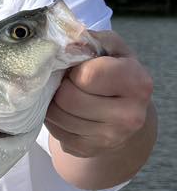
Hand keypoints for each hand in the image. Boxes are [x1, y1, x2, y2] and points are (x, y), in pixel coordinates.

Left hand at [45, 30, 153, 158]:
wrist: (124, 113)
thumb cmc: (114, 73)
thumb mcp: (111, 49)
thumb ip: (90, 39)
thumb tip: (64, 43)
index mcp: (137, 83)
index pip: (87, 76)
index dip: (75, 69)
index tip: (79, 68)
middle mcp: (129, 116)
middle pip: (67, 98)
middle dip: (61, 86)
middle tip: (67, 82)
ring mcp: (109, 138)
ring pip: (57, 116)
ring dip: (53, 102)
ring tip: (66, 95)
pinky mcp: (88, 150)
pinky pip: (55, 132)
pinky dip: (54, 119)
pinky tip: (67, 111)